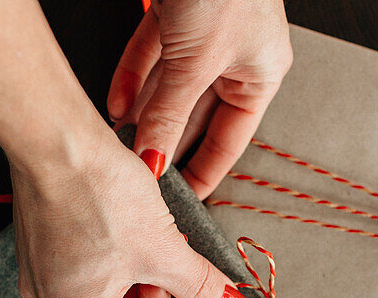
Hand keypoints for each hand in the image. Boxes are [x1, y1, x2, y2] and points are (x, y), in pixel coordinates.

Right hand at [11, 129, 246, 297]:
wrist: (56, 139)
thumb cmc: (99, 196)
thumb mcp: (163, 249)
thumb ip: (198, 285)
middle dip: (162, 289)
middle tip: (179, 255)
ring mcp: (42, 272)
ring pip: (113, 285)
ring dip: (147, 266)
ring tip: (162, 233)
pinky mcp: (43, 241)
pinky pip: (94, 260)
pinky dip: (124, 249)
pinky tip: (140, 221)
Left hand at [107, 0, 291, 198]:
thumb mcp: (194, 64)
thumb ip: (170, 115)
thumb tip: (152, 160)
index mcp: (261, 75)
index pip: (230, 140)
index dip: (203, 172)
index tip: (180, 200)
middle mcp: (236, 57)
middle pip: (195, 115)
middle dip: (163, 141)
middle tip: (136, 173)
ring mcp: (206, 35)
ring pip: (170, 86)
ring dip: (143, 113)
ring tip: (118, 142)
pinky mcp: (179, 14)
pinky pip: (154, 55)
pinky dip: (135, 77)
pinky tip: (116, 105)